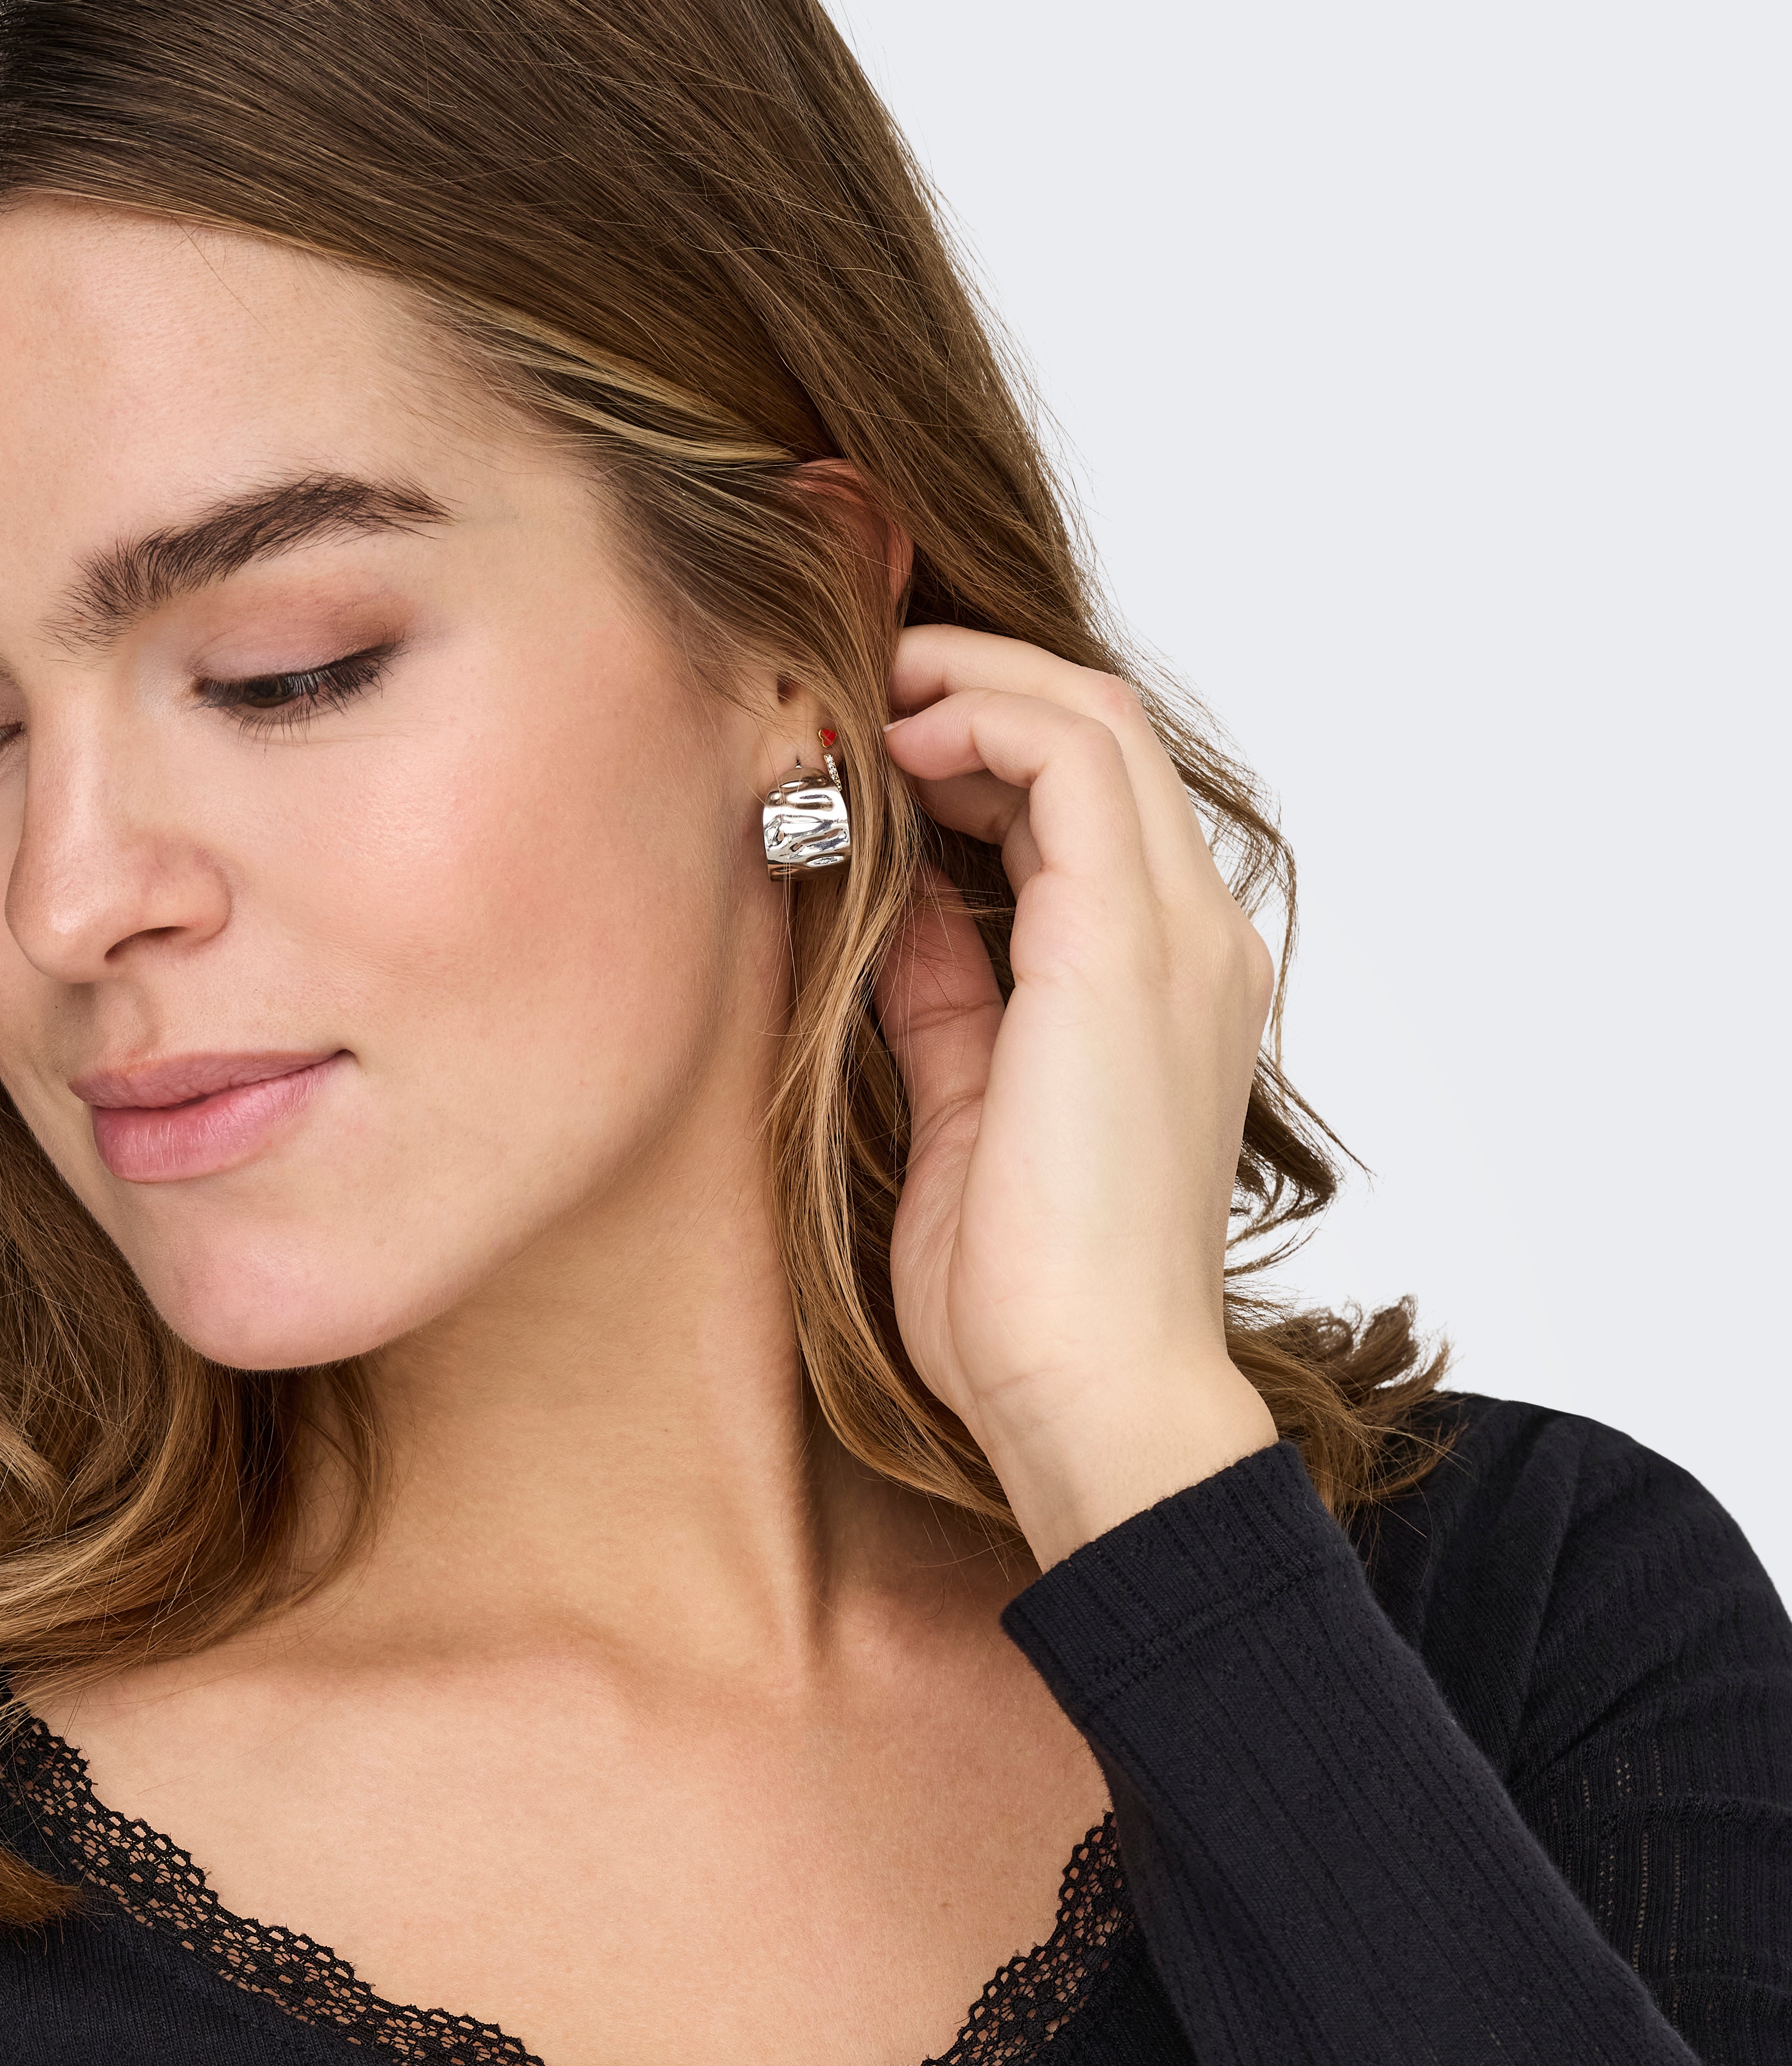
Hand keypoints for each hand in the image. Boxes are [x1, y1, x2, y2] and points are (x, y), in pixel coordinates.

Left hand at [877, 625, 1281, 1569]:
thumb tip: (901, 900)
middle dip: (981, 683)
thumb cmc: (1023, 1295)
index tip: (883, 739)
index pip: (1095, 805)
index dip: (988, 743)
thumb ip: (948, 992)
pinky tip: (900, 747)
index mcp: (1164, 989)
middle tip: (869, 675)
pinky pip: (1069, 764)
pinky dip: (982, 724)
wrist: (1087, 1391)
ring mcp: (1176, 940)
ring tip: (875, 692)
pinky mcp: (1124, 951)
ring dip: (976, 685)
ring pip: (1094, 724)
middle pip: (1103, 735)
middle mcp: (1195, 945)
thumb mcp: (963, 1105)